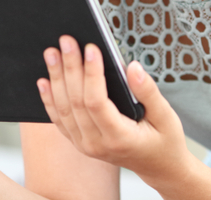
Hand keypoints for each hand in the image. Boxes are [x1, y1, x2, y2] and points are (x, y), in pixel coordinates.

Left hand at [38, 35, 191, 185]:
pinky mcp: (79, 142)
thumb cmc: (164, 141)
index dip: (91, 74)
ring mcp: (85, 145)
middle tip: (66, 41)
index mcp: (120, 138)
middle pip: (76, 102)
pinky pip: (59, 119)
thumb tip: (132, 67)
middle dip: (70, 68)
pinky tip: (43, 81)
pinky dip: (49, 99)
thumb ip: (149, 92)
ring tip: (52, 53)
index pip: (97, 102)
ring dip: (56, 78)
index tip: (91, 48)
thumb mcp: (166, 116)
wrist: (159, 168)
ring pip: (64, 109)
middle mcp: (97, 145)